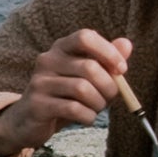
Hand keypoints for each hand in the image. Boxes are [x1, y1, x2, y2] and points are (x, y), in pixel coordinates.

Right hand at [0, 30, 132, 156]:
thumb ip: (107, 61)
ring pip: (83, 89)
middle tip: (108, 98)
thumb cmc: (67, 95)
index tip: (122, 70)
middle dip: (109, 87)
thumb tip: (126, 44)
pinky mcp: (38, 104)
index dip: (108, 52)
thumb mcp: (90, 77)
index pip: (85, 37)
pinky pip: (73, 108)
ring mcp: (40, 81)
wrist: (31, 119)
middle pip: (90, 67)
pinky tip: (86, 118)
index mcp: (62, 48)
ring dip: (99, 104)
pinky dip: (88, 117)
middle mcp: (48, 60)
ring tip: (95, 108)